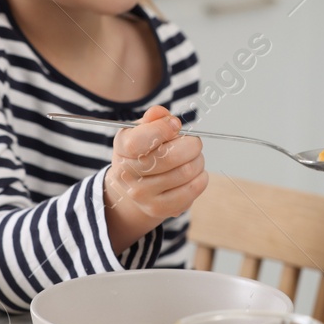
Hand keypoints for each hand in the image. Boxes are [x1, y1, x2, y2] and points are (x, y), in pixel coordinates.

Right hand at [104, 105, 207, 252]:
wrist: (134, 188)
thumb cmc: (143, 152)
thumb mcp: (143, 131)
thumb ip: (154, 119)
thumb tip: (160, 113)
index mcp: (122, 149)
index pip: (140, 141)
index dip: (163, 130)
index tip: (176, 125)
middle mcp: (128, 174)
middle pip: (170, 157)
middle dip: (191, 145)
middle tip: (193, 143)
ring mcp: (142, 195)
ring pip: (186, 172)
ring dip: (198, 161)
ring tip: (193, 158)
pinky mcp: (159, 209)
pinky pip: (192, 191)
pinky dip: (201, 179)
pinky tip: (195, 174)